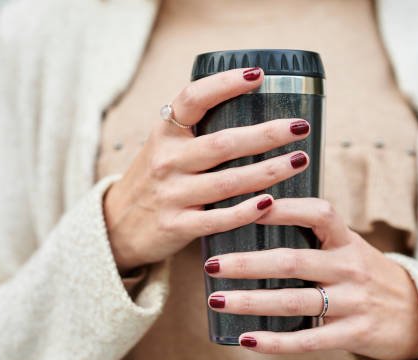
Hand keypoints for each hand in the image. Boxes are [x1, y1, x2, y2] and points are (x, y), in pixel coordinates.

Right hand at [103, 67, 311, 271]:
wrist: (117, 225)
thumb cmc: (154, 179)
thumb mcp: (164, 147)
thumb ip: (196, 130)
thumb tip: (251, 106)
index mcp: (165, 133)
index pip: (193, 99)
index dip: (225, 84)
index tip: (258, 76)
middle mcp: (166, 160)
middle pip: (223, 143)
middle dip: (267, 134)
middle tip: (300, 127)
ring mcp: (171, 194)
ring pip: (227, 181)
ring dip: (268, 171)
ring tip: (300, 160)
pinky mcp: (177, 226)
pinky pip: (217, 219)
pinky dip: (245, 211)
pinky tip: (270, 202)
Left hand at [205, 198, 417, 359]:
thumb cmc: (368, 274)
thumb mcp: (350, 247)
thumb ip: (315, 238)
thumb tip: (257, 222)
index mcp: (347, 240)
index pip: (318, 214)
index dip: (283, 209)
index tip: (247, 206)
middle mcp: (350, 268)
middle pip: (292, 262)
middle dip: (248, 263)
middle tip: (212, 264)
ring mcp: (353, 302)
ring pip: (294, 301)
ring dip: (251, 302)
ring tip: (217, 300)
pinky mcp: (353, 334)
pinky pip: (308, 340)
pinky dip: (275, 342)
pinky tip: (246, 340)